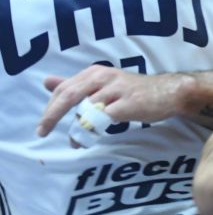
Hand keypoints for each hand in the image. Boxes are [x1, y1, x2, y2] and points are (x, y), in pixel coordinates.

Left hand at [37, 65, 191, 137]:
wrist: (168, 92)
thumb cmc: (133, 91)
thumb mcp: (102, 83)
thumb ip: (75, 84)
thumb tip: (46, 81)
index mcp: (95, 72)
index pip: (64, 88)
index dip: (50, 107)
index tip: (43, 124)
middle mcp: (104, 77)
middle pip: (70, 95)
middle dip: (52, 115)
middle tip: (42, 132)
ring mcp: (117, 90)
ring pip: (86, 109)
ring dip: (75, 128)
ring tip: (74, 141)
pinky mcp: (128, 104)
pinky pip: (104, 118)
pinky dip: (93, 130)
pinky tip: (90, 138)